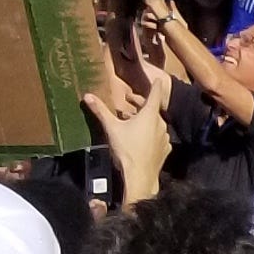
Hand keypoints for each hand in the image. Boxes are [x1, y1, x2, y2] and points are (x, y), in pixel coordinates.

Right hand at [83, 57, 174, 202]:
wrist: (140, 175)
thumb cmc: (126, 149)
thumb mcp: (112, 128)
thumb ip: (101, 111)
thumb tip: (87, 96)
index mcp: (150, 114)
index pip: (156, 94)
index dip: (157, 85)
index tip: (159, 78)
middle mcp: (161, 123)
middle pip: (153, 109)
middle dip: (142, 105)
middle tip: (131, 102)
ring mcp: (165, 136)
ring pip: (155, 124)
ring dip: (146, 121)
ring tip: (132, 123)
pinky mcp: (166, 148)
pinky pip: (158, 137)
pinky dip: (151, 134)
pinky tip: (141, 139)